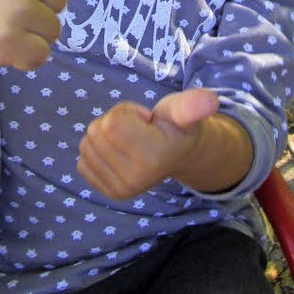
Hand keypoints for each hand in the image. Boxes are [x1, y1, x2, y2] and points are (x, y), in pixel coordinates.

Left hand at [77, 89, 219, 199]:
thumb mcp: (183, 111)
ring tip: (131, 140)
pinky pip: (83, 159)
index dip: (127, 111)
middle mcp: (136, 180)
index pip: (113, 122)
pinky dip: (97, 151)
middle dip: (115, 121)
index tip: (147, 120)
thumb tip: (210, 100)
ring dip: (105, 135)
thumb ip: (192, 104)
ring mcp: (121, 190)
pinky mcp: (108, 193)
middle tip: (138, 130)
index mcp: (154, 157)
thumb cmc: (176, 127)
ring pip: (88, 143)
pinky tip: (120, 153)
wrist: (178, 156)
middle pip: (98, 131)